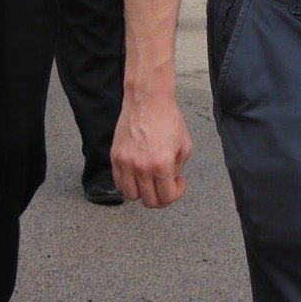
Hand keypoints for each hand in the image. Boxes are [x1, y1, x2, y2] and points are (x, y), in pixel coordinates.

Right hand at [113, 92, 192, 207]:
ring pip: (131, 196)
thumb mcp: (185, 146)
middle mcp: (141, 167)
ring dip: (143, 193)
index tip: (178, 182)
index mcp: (161, 164)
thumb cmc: (169, 119)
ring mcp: (125, 163)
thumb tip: (169, 182)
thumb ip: (178, 169)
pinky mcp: (115, 157)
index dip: (177, 193)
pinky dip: (128, 185)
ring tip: (150, 180)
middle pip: (149, 201)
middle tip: (165, 184)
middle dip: (161, 197)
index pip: (167, 197)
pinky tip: (138, 174)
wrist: (148, 100)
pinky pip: (118, 182)